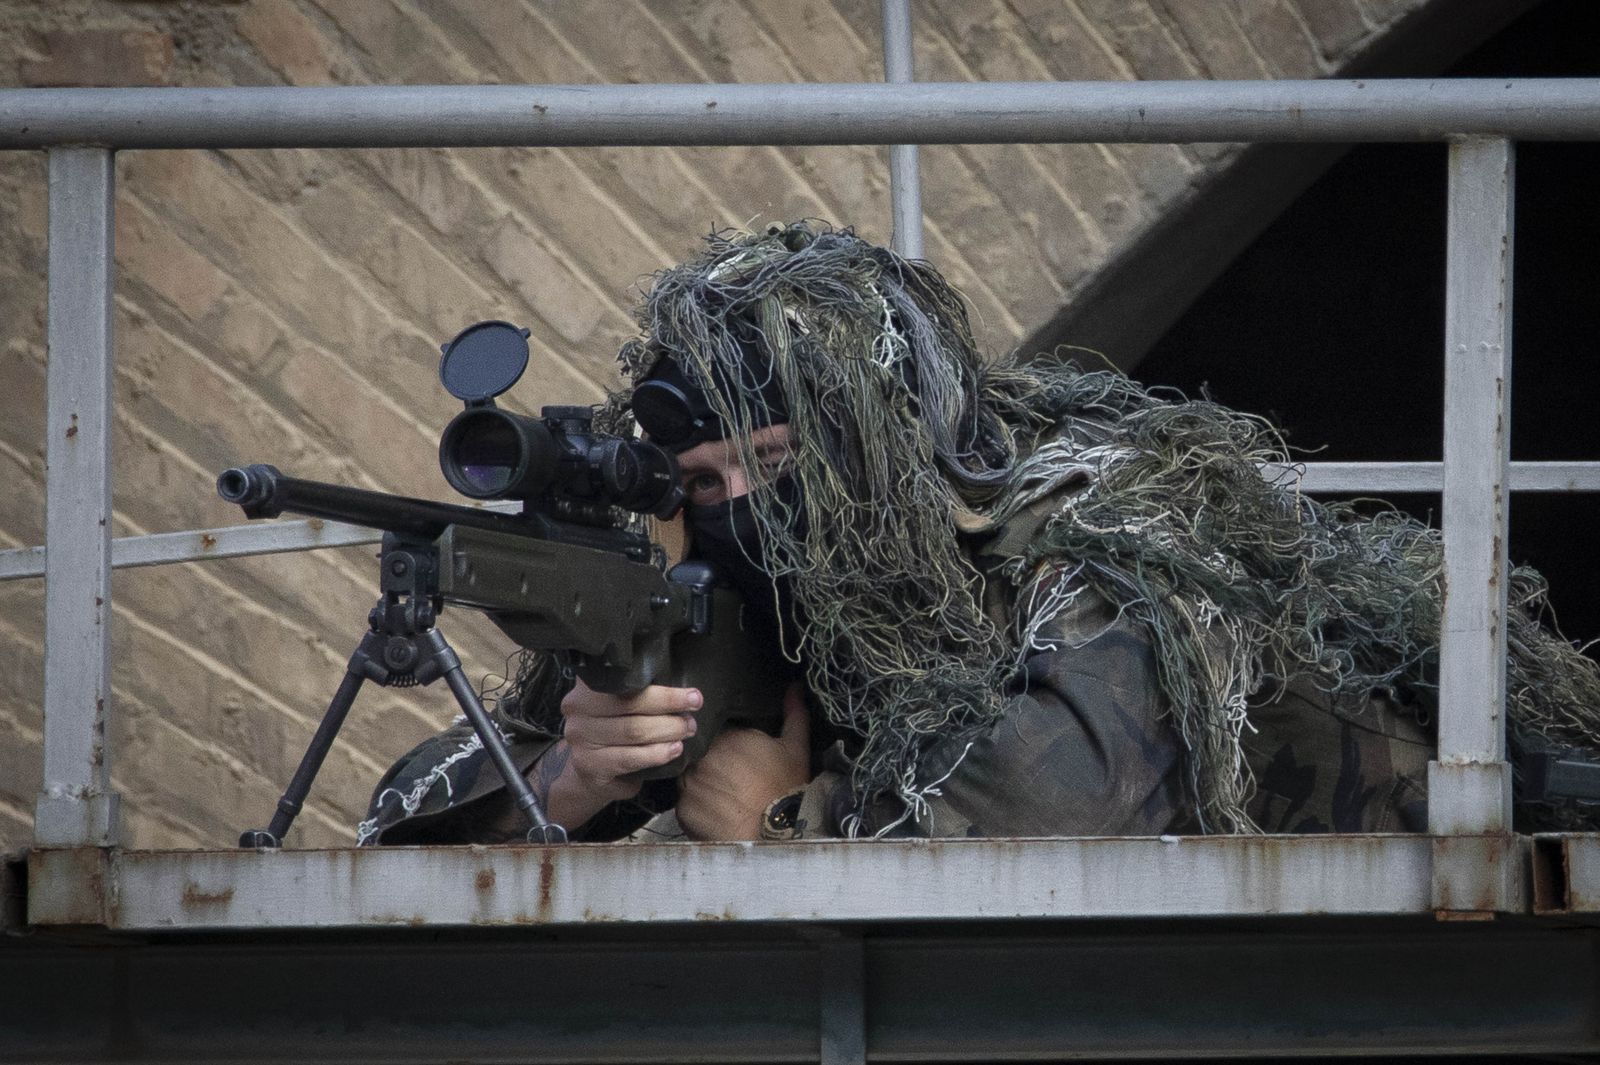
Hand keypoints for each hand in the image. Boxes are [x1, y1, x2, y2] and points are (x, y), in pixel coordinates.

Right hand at [539, 681, 699, 827]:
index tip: (692, 695)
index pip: (628, 683)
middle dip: (669, 708)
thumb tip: (685, 689)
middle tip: (693, 713)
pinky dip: (656, 754)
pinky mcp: (589, 765)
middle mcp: (577, 709)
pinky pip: (629, 758)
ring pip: (633, 731)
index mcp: (587, 686)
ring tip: (687, 730)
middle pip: (631, 705)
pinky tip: (674, 750)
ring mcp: (580, 738)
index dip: (664, 691)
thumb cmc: (616, 730)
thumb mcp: (621, 704)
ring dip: (667, 731)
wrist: (592, 771)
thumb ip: (640, 691)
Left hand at [677, 683, 809, 840]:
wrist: (775, 834)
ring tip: (722, 797)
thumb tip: (794, 688)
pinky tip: (715, 813)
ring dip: (701, 783)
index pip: (717, 731)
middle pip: (700, 754)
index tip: (739, 756)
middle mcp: (702, 756)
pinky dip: (697, 807)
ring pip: (689, 777)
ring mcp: (689, 784)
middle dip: (712, 762)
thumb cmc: (787, 788)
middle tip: (731, 778)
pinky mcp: (682, 810)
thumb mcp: (796, 748)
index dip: (727, 744)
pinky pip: (685, 804)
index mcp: (726, 736)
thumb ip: (793, 714)